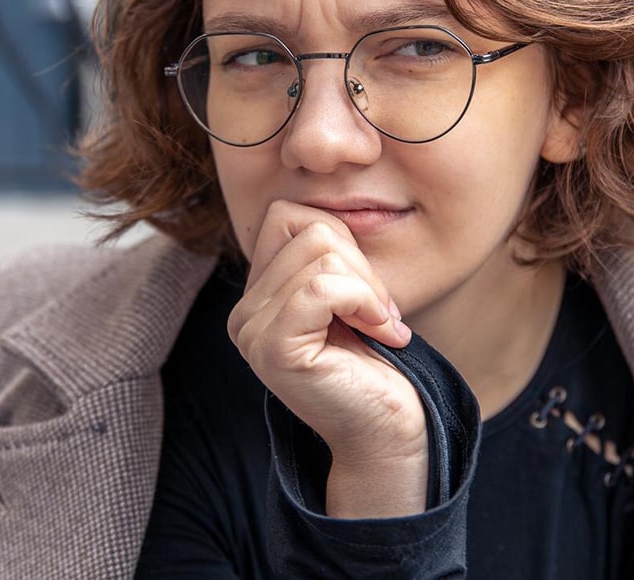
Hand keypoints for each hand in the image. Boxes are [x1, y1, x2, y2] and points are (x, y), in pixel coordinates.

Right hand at [226, 200, 427, 516]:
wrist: (390, 431)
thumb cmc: (378, 364)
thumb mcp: (350, 294)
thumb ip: (330, 254)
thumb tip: (339, 201)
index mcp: (257, 295)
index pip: (288, 213)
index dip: (343, 242)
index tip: (370, 293)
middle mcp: (243, 312)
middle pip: (306, 226)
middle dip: (359, 262)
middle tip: (380, 312)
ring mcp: (252, 332)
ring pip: (321, 253)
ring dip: (369, 288)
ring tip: (381, 327)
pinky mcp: (274, 349)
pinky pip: (325, 288)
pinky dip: (366, 302)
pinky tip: (383, 333)